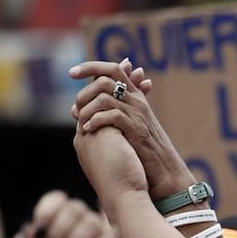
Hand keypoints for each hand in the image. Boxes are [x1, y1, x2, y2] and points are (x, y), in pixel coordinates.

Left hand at [69, 59, 190, 197]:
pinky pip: (111, 115)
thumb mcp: (123, 127)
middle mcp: (137, 101)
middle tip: (76, 106)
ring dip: (87, 108)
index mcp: (136, 97)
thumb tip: (74, 109)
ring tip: (81, 121)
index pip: (113, 69)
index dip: (91, 67)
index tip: (71, 73)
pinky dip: (95, 121)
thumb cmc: (142, 152)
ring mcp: (138, 114)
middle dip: (84, 90)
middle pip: (106, 78)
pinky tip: (89, 130)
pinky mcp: (137, 129)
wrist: (165, 171)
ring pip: (105, 96)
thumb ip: (102, 114)